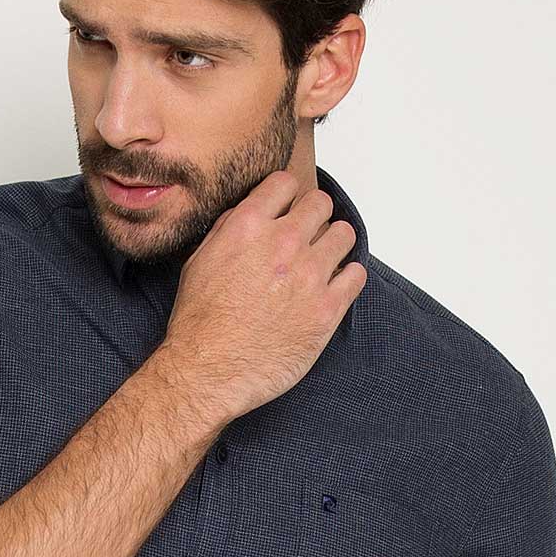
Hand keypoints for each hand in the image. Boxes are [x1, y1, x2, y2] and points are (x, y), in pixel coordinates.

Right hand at [156, 169, 366, 427]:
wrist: (208, 373)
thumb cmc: (199, 324)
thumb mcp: (199, 262)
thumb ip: (228, 229)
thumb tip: (250, 212)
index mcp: (249, 226)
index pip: (286, 183)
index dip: (287, 196)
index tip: (287, 210)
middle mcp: (283, 243)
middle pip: (321, 203)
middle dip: (314, 217)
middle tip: (307, 239)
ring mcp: (310, 276)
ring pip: (344, 235)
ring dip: (334, 245)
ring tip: (322, 263)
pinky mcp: (327, 310)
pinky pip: (356, 275)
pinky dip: (348, 278)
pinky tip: (333, 288)